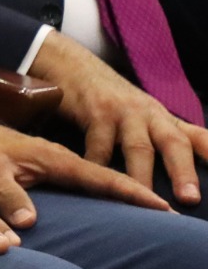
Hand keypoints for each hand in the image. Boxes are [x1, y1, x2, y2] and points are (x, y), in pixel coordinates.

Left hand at [0, 114, 174, 227]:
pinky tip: (123, 212)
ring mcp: (64, 166)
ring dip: (131, 195)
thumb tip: (28, 223)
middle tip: (175, 214)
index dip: (133, 192)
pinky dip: (111, 195)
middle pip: (113, 180)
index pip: (103, 177)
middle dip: (144, 195)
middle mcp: (66, 161)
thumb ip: (7, 194)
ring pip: (105, 182)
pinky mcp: (57, 173)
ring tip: (159, 215)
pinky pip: (91, 185)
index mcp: (56, 159)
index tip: (162, 205)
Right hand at [31, 34, 207, 203]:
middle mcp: (152, 115)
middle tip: (190, 199)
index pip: (200, 140)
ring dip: (143, 176)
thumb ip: (165, 143)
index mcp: (167, 121)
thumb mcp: (145, 119)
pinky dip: (97, 166)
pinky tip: (96, 185)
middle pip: (175, 144)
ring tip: (146, 201)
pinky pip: (98, 146)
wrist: (74, 67)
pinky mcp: (96, 111)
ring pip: (138, 148)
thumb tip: (182, 180)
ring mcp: (125, 112)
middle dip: (184, 172)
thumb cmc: (113, 103)